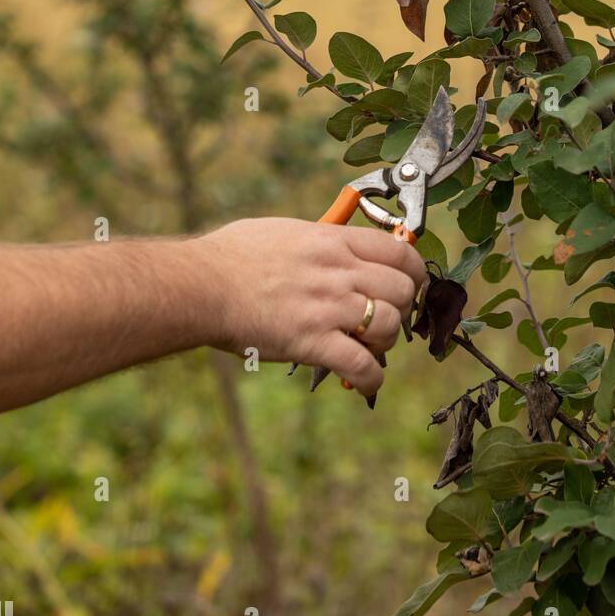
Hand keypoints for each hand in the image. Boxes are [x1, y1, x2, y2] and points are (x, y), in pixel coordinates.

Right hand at [200, 217, 426, 396]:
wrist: (200, 284)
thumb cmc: (231, 255)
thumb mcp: (285, 231)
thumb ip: (319, 240)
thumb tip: (335, 247)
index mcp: (332, 241)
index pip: (399, 251)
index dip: (414, 271)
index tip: (410, 284)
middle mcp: (338, 271)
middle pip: (402, 290)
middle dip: (401, 308)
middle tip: (384, 319)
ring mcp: (328, 307)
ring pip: (390, 326)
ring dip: (385, 342)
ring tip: (368, 348)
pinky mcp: (313, 342)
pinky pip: (362, 366)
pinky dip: (371, 379)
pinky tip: (366, 384)